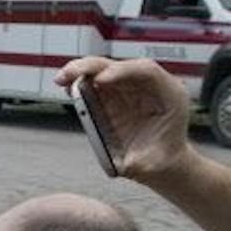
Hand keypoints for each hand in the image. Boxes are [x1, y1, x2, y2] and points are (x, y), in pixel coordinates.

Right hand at [56, 57, 193, 182]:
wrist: (161, 160)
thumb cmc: (160, 160)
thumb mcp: (151, 165)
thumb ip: (134, 161)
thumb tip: (113, 157)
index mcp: (169, 95)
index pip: (146, 72)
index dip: (123, 71)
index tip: (101, 80)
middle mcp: (148, 88)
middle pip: (120, 65)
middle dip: (93, 67)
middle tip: (70, 75)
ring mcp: (129, 90)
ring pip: (104, 70)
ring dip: (81, 71)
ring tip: (62, 80)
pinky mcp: (113, 96)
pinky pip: (94, 82)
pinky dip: (79, 82)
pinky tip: (66, 87)